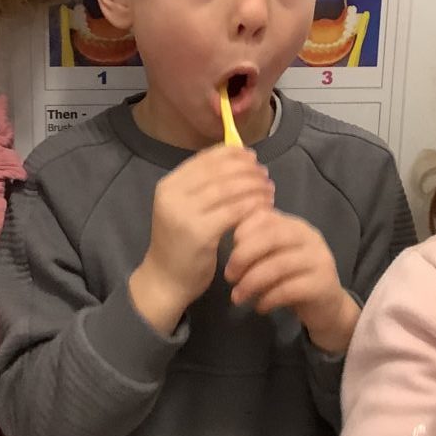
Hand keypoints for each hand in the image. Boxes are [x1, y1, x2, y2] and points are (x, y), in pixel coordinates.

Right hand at [129, 145, 273, 332]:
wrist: (165, 280)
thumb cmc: (181, 244)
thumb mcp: (184, 209)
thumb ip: (204, 188)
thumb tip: (239, 162)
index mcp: (169, 185)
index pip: (205, 159)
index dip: (232, 154)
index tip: (252, 157)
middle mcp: (172, 195)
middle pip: (219, 171)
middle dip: (247, 170)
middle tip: (265, 175)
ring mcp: (184, 213)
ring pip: (228, 189)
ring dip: (254, 186)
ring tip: (269, 190)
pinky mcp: (199, 233)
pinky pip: (234, 211)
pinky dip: (253, 205)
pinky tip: (265, 207)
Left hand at [224, 208, 358, 352]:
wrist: (328, 308)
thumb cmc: (293, 278)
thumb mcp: (275, 256)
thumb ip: (257, 244)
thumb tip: (225, 237)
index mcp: (294, 225)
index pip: (265, 216)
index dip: (242, 231)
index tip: (229, 249)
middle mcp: (309, 237)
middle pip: (272, 237)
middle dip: (244, 256)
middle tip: (229, 275)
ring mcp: (319, 260)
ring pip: (279, 265)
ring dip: (252, 282)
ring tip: (238, 297)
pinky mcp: (323, 285)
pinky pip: (289, 289)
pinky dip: (268, 298)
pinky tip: (259, 307)